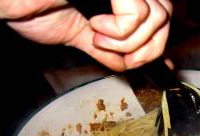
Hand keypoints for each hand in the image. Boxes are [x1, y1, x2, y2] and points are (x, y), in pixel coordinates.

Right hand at [0, 0, 171, 70]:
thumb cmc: (34, 8)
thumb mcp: (84, 35)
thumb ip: (115, 48)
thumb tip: (139, 63)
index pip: (162, 13)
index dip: (157, 41)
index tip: (135, 59)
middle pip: (165, 16)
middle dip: (146, 49)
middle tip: (118, 55)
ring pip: (155, 18)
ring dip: (126, 42)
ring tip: (97, 37)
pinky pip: (136, 17)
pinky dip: (117, 35)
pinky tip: (93, 27)